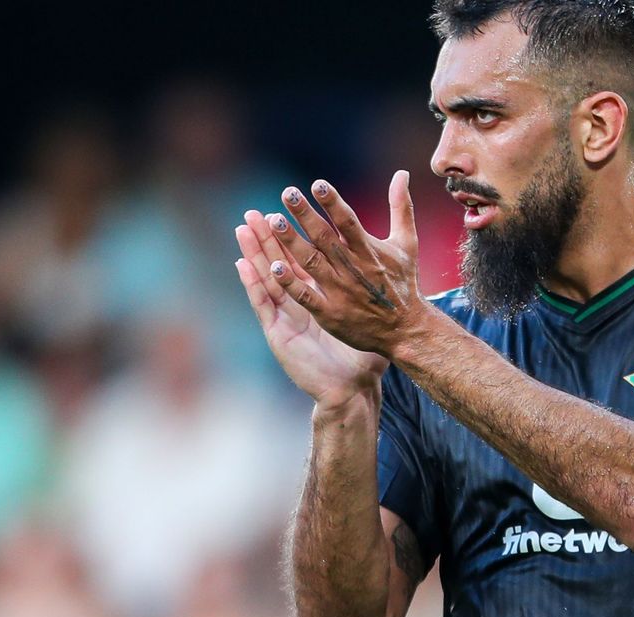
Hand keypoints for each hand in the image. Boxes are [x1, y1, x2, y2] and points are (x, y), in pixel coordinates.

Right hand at [234, 211, 386, 406]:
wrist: (351, 390)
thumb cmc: (363, 360)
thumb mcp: (371, 321)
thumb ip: (375, 295)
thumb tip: (391, 272)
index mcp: (320, 299)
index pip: (303, 262)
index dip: (293, 237)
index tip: (286, 210)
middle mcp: (299, 305)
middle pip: (279, 264)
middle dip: (267, 238)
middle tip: (255, 211)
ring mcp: (286, 318)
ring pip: (267, 279)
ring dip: (254, 253)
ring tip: (243, 227)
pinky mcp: (278, 334)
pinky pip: (264, 304)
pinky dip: (253, 283)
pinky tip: (242, 263)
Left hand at [250, 171, 427, 358]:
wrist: (405, 330)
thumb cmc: (403, 283)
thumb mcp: (407, 243)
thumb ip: (401, 207)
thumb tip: (401, 174)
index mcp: (369, 250)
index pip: (348, 221)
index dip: (333, 202)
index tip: (317, 184)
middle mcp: (353, 268)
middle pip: (325, 238)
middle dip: (305, 215)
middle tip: (287, 194)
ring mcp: (340, 291)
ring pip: (311, 263)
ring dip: (291, 242)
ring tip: (273, 221)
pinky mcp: (330, 313)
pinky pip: (306, 296)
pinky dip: (290, 282)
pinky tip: (272, 267)